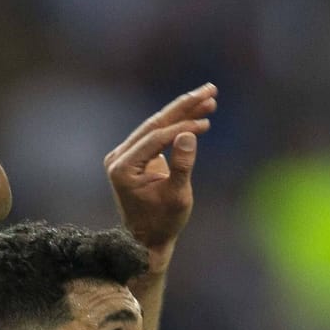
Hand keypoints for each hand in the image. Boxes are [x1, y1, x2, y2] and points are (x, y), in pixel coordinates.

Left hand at [106, 83, 215, 262]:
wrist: (148, 239)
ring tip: (210, 95)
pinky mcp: (135, 154)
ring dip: (184, 111)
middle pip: (155, 124)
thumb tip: (190, 134)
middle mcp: (119, 156)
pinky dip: (178, 123)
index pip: (155, 138)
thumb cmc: (163, 222)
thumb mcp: (177, 197)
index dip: (181, 128)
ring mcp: (125, 154)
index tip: (205, 122)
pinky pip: (158, 133)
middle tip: (210, 90)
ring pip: (157, 125)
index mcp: (123, 167)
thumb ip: (182, 166)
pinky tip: (199, 113)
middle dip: (184, 106)